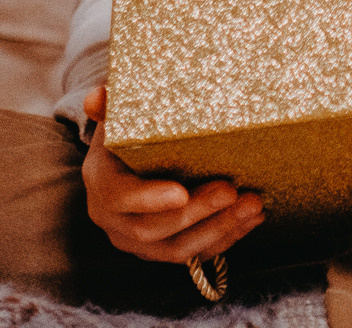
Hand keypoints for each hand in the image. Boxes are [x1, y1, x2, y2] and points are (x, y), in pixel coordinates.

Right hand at [78, 86, 263, 263]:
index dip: (148, 199)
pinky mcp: (163, 249)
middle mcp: (113, 219)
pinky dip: (226, 239)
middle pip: (151, 229)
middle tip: (231, 190)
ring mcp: (137, 241)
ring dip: (218, 229)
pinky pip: (195, 254)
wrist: (129, 158)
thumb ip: (111, 102)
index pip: (119, 197)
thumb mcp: (119, 112)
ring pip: (176, 248)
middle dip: (196, 212)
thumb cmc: (130, 129)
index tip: (181, 192)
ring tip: (252, 205)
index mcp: (101, 182)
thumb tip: (99, 97)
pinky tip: (252, 219)